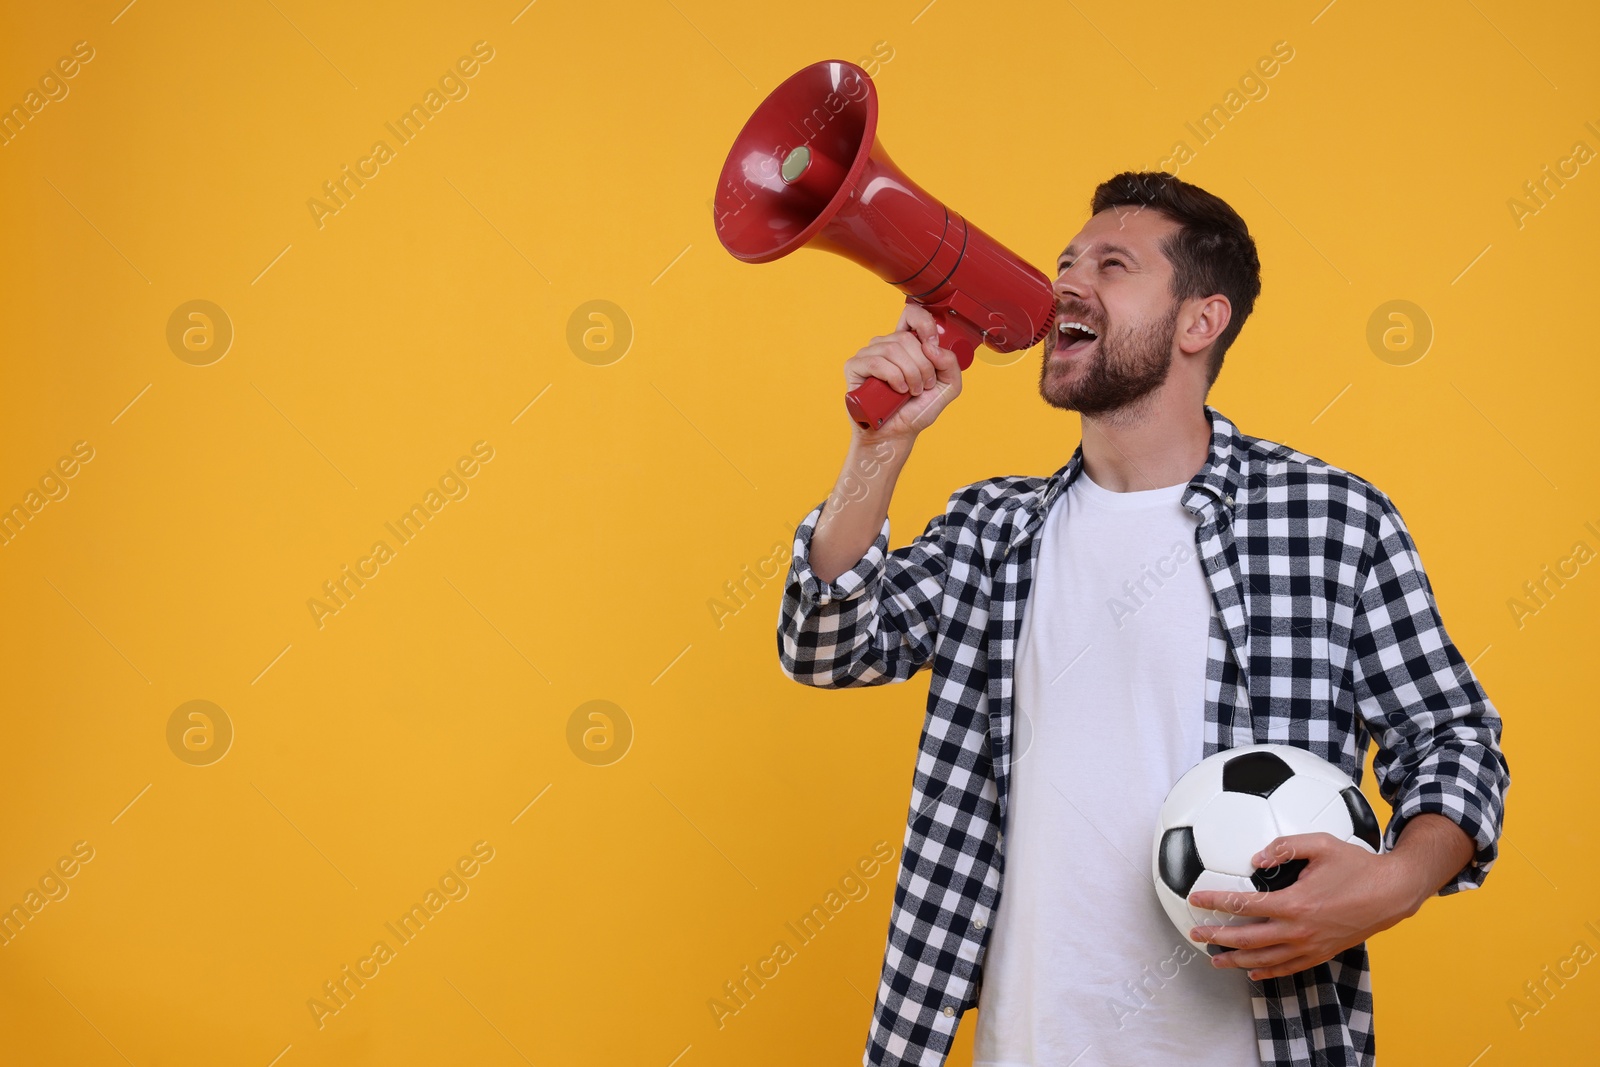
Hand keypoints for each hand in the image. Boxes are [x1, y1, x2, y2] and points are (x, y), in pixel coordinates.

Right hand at [843, 303, 962, 441]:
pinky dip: (893, 377)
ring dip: (909, 374)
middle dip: (923, 365)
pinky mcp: (854, 367)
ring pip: (892, 348)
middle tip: (923, 386)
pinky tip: (897, 390)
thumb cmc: (916, 411)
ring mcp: (868, 355)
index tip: (932, 344)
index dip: (924, 323)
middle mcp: (886, 345)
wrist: (897, 434)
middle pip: (906, 338)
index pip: (911, 315)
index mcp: (906, 345)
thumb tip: (931, 346)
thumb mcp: (947, 387)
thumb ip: (950, 364)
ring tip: (911, 391)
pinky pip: (876, 362)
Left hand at [1186, 832, 1425, 981]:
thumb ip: (1285, 846)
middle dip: (1217, 937)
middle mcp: (1299, 930)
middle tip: (1195, 934)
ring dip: (1236, 960)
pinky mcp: (1322, 953)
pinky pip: (1289, 968)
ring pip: (1264, 959)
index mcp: (1294, 903)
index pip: (1243, 905)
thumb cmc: (1357, 865)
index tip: (1195, 899)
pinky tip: (1252, 971)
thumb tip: (1256, 858)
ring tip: (1214, 959)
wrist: (1392, 893)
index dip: (1216, 901)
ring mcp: (1311, 946)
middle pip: (1247, 939)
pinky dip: (1267, 971)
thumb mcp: (1321, 844)